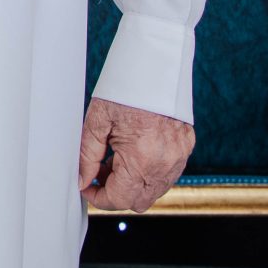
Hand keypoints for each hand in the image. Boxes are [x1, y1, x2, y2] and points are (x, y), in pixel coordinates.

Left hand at [77, 96, 193, 210]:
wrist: (154, 65)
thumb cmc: (124, 91)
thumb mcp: (97, 122)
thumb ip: (87, 156)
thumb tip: (82, 180)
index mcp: (142, 159)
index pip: (119, 199)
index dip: (98, 198)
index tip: (86, 186)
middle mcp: (165, 164)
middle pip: (138, 202)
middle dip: (115, 193)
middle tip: (99, 172)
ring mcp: (178, 157)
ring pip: (154, 190)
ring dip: (133, 184)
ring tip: (116, 159)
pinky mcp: (186, 148)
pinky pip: (166, 174)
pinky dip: (149, 172)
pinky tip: (134, 153)